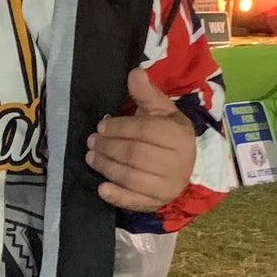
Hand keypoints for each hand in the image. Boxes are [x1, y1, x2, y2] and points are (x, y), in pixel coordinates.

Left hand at [86, 67, 195, 211]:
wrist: (184, 164)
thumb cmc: (168, 133)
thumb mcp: (161, 110)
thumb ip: (146, 93)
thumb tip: (135, 73)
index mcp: (179, 136)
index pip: (144, 131)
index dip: (119, 128)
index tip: (101, 126)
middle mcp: (178, 163)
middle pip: (135, 154)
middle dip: (109, 147)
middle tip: (92, 142)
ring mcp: (168, 187)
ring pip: (132, 177)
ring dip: (106, 167)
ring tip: (91, 157)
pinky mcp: (158, 203)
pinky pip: (135, 202)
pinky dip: (117, 196)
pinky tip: (101, 188)